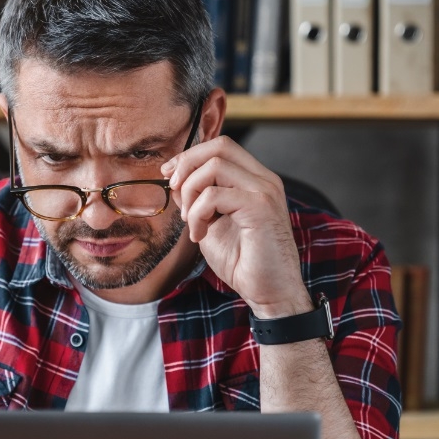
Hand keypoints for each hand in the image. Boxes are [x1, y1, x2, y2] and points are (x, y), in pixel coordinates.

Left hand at [161, 136, 312, 318]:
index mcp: (255, 180)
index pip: (222, 147)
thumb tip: (175, 179)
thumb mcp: (211, 224)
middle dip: (187, 164)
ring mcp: (265, 191)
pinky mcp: (260, 207)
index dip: (190, 155)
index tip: (169, 175)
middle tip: (174, 190)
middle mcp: (264, 180)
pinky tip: (199, 234)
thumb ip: (197, 200)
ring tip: (190, 222)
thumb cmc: (244, 262)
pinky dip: (196, 214)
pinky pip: (214, 195)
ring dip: (190, 193)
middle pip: (219, 146)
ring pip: (214, 166)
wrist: (270, 293)